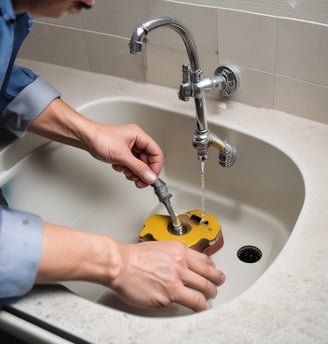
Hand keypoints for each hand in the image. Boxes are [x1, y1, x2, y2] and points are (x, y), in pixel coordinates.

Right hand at [36, 224, 224, 311]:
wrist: (121, 264)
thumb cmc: (135, 256)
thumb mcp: (160, 246)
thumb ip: (175, 254)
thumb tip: (186, 262)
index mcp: (179, 250)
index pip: (205, 260)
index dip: (213, 268)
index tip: (215, 271)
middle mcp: (180, 264)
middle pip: (208, 276)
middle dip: (216, 283)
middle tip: (217, 286)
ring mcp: (176, 280)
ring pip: (203, 291)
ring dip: (209, 297)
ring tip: (209, 300)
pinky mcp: (169, 296)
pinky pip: (189, 303)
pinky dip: (197, 307)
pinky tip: (197, 307)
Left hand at [88, 122, 162, 187]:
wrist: (85, 138)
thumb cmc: (100, 138)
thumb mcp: (122, 155)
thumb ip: (138, 168)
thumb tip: (150, 177)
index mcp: (139, 136)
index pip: (156, 153)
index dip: (156, 167)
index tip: (152, 178)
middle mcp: (136, 141)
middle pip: (148, 160)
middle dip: (143, 172)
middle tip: (140, 181)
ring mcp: (130, 147)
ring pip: (140, 164)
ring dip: (134, 172)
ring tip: (127, 173)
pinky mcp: (123, 153)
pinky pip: (131, 165)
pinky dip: (127, 170)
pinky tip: (120, 168)